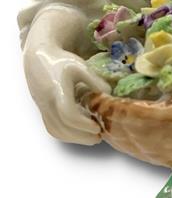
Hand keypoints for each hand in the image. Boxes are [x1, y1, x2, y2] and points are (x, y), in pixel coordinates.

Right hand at [23, 8, 109, 143]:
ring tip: (92, 137)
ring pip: (56, 131)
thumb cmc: (61, 61)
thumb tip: (109, 95)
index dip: (83, 124)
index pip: (68, 114)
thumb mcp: (80, 66)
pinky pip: (52, 129)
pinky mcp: (42, 111)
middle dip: (82, 136)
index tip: (97, 127)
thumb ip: (95, 80)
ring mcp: (43, 108)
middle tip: (99, 136)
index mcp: (57, 90)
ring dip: (75, 138)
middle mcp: (47, 102)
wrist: (37, 59)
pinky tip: (80, 134)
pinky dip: (66, 136)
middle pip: (63, 127)